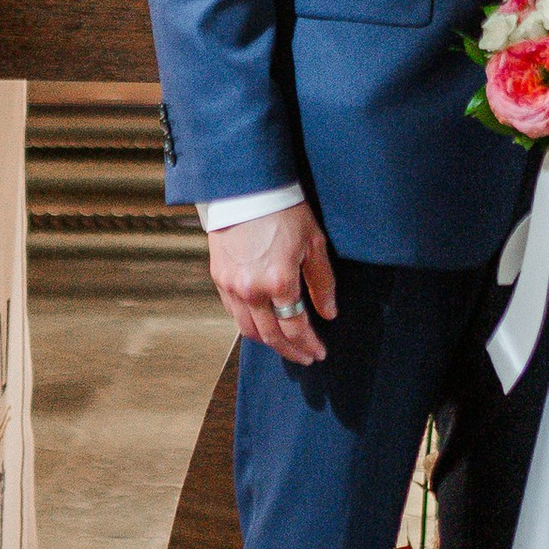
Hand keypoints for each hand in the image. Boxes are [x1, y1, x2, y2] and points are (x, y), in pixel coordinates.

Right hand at [208, 202, 337, 365]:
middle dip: (291, 351)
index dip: (309, 344)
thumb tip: (328, 313)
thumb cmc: (285, 212)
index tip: (319, 352)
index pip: (296, 328)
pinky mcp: (219, 279)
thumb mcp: (314, 243)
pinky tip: (262, 325)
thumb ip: (322, 283)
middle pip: (271, 336)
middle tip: (305, 358)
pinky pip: (234, 313)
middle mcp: (253, 290)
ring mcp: (232, 287)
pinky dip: (249, 325)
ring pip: (249, 330)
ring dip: (269, 343)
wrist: (247, 190)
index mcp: (280, 282)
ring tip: (285, 346)